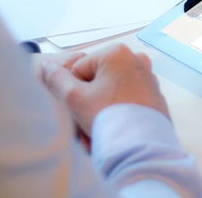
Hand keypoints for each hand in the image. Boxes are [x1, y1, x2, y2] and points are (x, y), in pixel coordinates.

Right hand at [40, 44, 169, 136]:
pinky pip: (127, 102)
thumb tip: (47, 66)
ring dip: (100, 111)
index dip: (74, 92)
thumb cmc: (110, 119)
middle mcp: (136, 60)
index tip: (80, 108)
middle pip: (96, 82)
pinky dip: (118, 114)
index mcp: (117, 53)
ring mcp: (148, 78)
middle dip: (88, 104)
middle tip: (86, 124)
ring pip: (110, 93)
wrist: (142, 148)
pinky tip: (114, 130)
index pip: (78, 70)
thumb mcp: (74, 97)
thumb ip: (56, 79)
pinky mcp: (154, 95)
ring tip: (99, 131)